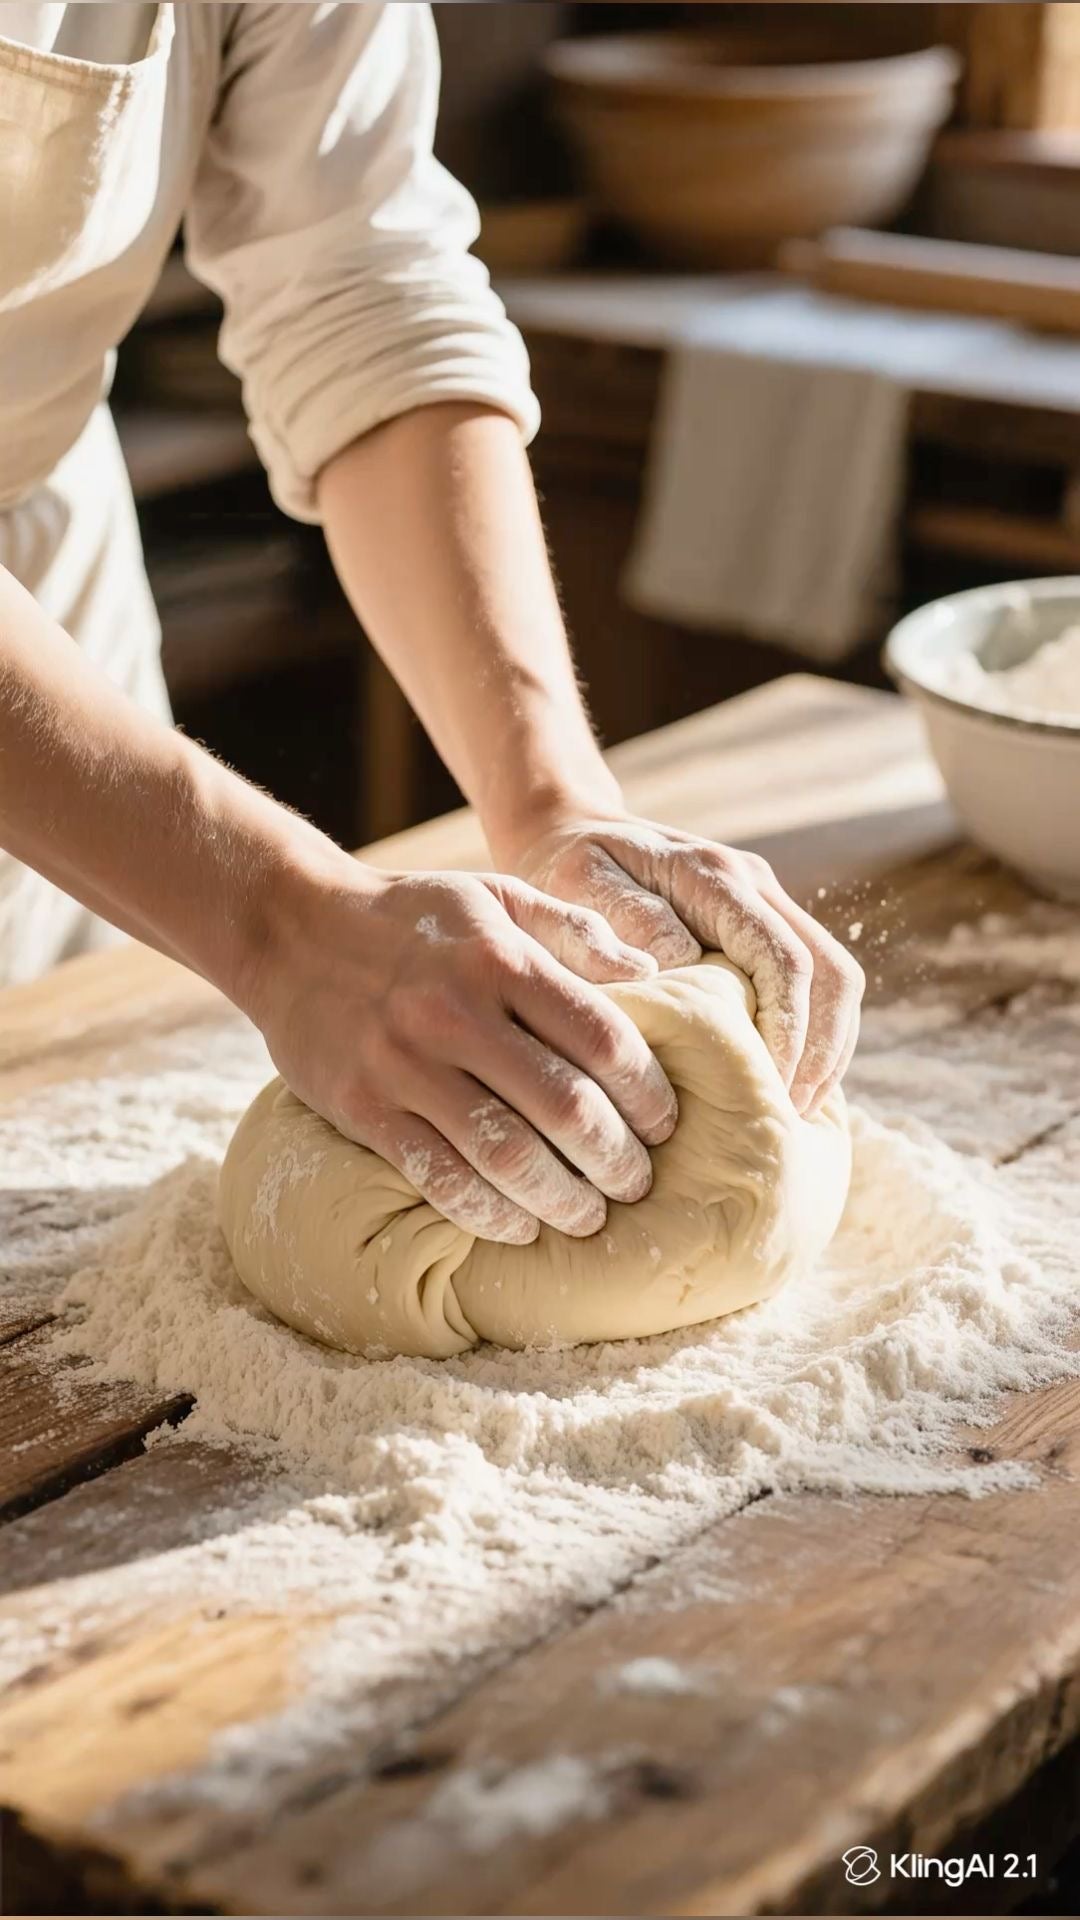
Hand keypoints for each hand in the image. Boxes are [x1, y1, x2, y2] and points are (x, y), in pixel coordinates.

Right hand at [239, 854, 677, 1244]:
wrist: (290, 927)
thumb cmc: (412, 916)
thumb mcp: (497, 894)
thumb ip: (575, 930)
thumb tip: (655, 968)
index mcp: (501, 959)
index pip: (602, 1039)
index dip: (647, 1092)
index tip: (664, 1123)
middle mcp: (456, 1013)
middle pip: (566, 1108)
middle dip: (616, 1159)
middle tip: (637, 1182)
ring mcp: (404, 1065)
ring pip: (506, 1155)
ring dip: (561, 1199)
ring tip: (588, 1215)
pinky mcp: (362, 1107)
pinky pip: (438, 1177)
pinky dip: (488, 1212)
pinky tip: (519, 1224)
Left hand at [505, 815, 863, 1115]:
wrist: (569, 828)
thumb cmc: (563, 867)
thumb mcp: (576, 885)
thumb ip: (625, 918)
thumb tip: (682, 962)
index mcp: (714, 875)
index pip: (782, 958)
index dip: (787, 1030)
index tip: (766, 1088)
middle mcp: (755, 884)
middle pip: (830, 970)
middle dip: (820, 1050)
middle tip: (789, 1117)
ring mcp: (767, 901)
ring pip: (835, 978)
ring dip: (826, 1048)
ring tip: (794, 1112)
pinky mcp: (763, 924)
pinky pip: (815, 982)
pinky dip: (814, 1036)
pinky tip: (786, 1084)